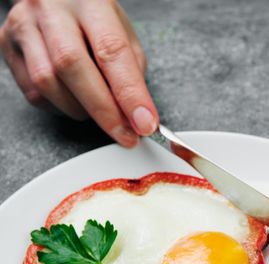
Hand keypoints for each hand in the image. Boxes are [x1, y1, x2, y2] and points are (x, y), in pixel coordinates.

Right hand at [0, 0, 157, 146]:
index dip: (129, 93)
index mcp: (90, 1)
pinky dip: (60, 106)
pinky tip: (74, 100)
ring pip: (48, 84)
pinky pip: (34, 93)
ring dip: (81, 110)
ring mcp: (24, 26)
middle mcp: (51, 9)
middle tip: (126, 134)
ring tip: (101, 111)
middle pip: (72, 67)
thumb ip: (130, 70)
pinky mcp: (6, 46)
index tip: (144, 123)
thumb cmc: (93, 17)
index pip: (111, 51)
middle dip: (104, 111)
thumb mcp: (121, 32)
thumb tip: (137, 114)